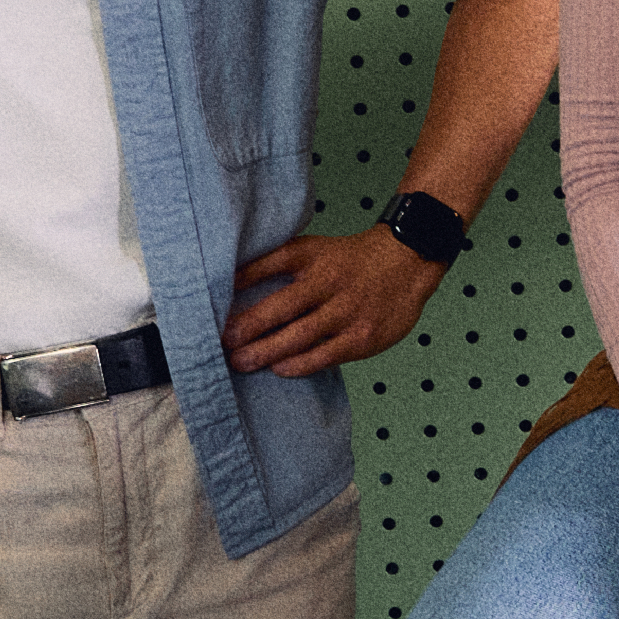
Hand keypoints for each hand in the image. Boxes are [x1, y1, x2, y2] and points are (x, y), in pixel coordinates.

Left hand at [221, 224, 446, 376]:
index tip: (211, 305)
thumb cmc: (351, 260)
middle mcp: (328, 282)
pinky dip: (300, 365)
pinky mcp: (363, 336)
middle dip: (248, 329)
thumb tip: (231, 282)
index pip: (267, 266)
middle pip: (281, 308)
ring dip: (267, 352)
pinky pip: (326, 355)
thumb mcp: (312, 249)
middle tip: (221, 344)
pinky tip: (280, 369)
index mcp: (311, 256)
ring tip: (241, 363)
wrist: (408, 262)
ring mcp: (347, 311)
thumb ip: (275, 263)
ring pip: (300, 336)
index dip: (237, 286)